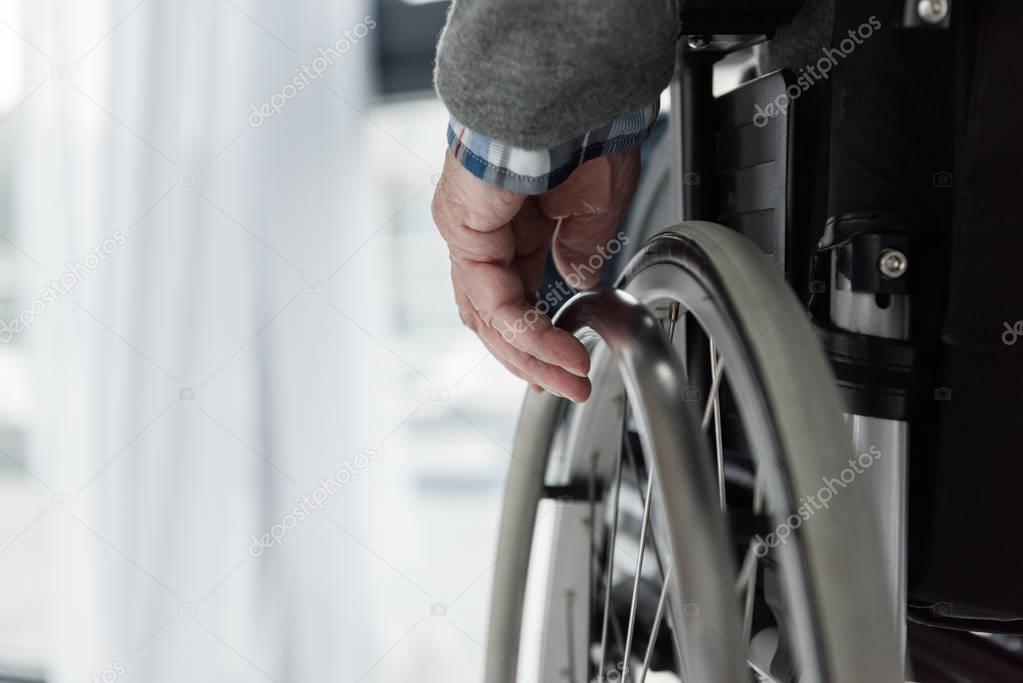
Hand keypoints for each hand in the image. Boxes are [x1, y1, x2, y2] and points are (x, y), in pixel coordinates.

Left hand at [431, 148, 639, 401]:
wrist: (568, 86)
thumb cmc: (583, 125)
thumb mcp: (597, 205)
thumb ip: (581, 250)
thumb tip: (578, 284)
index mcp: (516, 223)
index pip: (518, 295)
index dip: (544, 335)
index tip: (573, 364)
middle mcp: (486, 231)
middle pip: (497, 316)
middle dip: (535, 358)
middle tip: (570, 384)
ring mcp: (469, 232)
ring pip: (489, 317)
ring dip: (531, 355)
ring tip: (569, 379)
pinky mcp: (464, 230)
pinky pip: (492, 300)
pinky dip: (527, 333)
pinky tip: (558, 351)